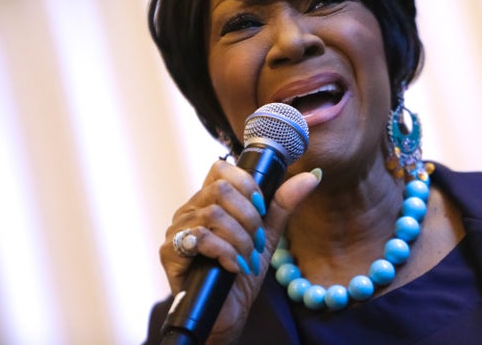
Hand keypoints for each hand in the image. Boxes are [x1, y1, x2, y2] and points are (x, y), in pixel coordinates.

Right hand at [159, 159, 319, 343]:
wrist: (227, 313)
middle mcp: (190, 210)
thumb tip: (312, 175)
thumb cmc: (242, 272)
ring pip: (213, 214)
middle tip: (257, 241)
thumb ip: (283, 204)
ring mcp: (177, 230)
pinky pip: (200, 237)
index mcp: (209, 201)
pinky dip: (225, 252)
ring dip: (240, 239)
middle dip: (248, 217)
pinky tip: (234, 266)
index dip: (246, 183)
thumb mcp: (267, 235)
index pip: (220, 169)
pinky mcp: (169, 252)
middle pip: (220, 189)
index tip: (261, 207)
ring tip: (247, 258)